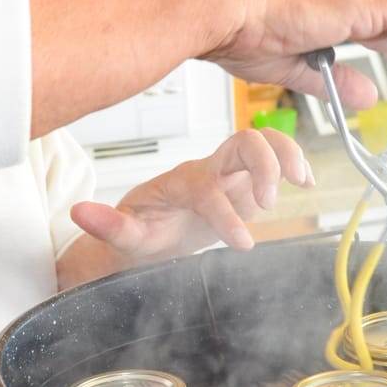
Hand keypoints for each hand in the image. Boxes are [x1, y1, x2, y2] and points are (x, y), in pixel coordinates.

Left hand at [62, 128, 312, 279]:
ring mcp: (230, 174)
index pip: (209, 188)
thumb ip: (107, 226)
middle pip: (243, 142)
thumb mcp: (122, 236)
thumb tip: (80, 212)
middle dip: (264, 166)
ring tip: (301, 181)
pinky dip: (294, 163)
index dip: (226, 214)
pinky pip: (274, 159)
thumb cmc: (141, 232)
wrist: (150, 232)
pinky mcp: (245, 183)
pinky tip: (306, 181)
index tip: (243, 244)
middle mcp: (209, 170)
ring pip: (263, 142)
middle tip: (268, 204)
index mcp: (181, 184)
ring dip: (287, 155)